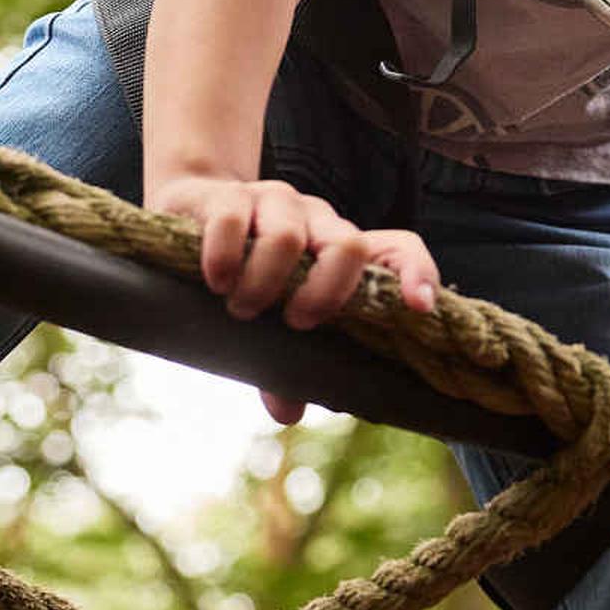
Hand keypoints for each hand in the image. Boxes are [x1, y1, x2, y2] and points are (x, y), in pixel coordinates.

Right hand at [150, 174, 442, 424]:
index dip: (417, 273)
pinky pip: (234, 220)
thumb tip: (288, 413)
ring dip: (263, 283)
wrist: (191, 208)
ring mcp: (276, 202)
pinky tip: (216, 282)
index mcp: (340, 248)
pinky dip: (225, 257)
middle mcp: (318, 221)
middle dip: (323, 294)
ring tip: (241, 309)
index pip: (399, 247)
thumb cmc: (246, 269)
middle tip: (292, 323)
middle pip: (348, 246)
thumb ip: (282, 364)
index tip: (418, 309)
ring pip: (287, 238)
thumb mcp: (270, 316)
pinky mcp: (230, 195)